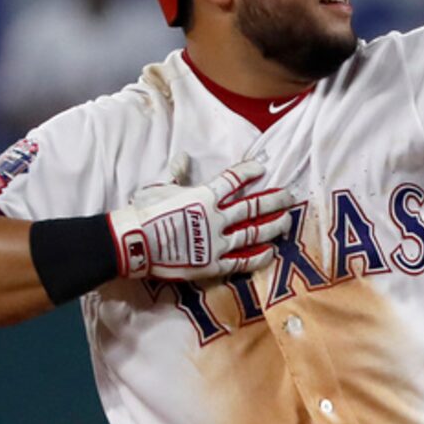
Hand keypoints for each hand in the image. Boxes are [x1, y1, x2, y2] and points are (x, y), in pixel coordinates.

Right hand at [108, 159, 293, 281]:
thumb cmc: (144, 211)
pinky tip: (271, 253)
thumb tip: (184, 158)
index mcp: (205, 195)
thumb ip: (177, 174)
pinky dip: (257, 257)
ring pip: (253, 233)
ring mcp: (217, 243)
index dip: (249, 172)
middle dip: (274, 201)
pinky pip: (241, 261)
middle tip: (290, 197)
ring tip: (286, 223)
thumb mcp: (159, 187)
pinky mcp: (213, 265)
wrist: (134, 242)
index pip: (234, 179)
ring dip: (272, 227)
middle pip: (253, 207)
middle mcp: (217, 218)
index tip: (262, 168)